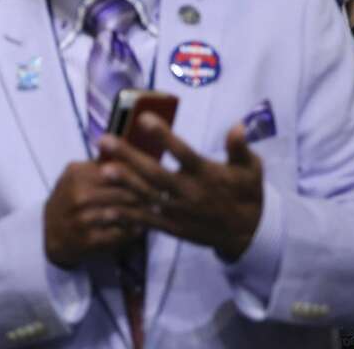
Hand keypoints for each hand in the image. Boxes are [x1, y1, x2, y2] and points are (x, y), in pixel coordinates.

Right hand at [43, 159, 149, 267]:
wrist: (50, 232)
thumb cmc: (69, 197)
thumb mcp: (77, 175)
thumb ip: (101, 165)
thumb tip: (134, 155)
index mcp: (77, 174)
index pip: (118, 170)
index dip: (140, 173)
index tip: (158, 175)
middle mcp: (79, 195)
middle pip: (124, 192)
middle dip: (145, 194)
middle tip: (162, 195)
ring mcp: (83, 219)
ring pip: (124, 213)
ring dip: (142, 213)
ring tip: (156, 210)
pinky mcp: (89, 241)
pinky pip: (119, 234)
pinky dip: (132, 231)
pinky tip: (140, 228)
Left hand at [98, 116, 263, 260]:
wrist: (249, 234)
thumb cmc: (247, 193)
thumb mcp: (251, 169)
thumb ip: (240, 147)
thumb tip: (238, 125)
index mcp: (206, 174)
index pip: (183, 153)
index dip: (164, 137)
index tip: (143, 118)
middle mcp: (189, 192)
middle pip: (155, 173)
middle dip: (129, 156)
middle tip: (104, 140)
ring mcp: (179, 212)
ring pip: (147, 196)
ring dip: (124, 183)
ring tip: (103, 169)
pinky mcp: (173, 227)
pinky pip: (147, 221)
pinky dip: (127, 217)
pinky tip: (105, 211)